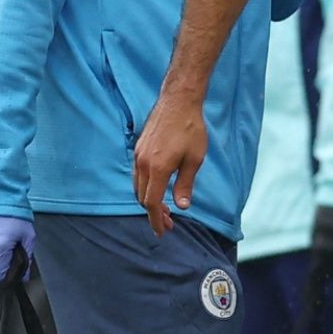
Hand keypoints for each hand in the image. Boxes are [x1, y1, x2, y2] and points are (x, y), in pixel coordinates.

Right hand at [131, 99, 207, 235]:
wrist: (178, 102)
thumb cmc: (190, 129)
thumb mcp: (194, 160)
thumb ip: (185, 184)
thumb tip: (182, 206)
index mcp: (157, 168)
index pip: (152, 203)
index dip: (157, 220)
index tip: (163, 232)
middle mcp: (143, 164)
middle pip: (142, 198)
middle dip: (154, 214)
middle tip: (169, 223)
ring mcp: (138, 155)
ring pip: (138, 187)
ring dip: (149, 201)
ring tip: (165, 209)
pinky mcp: (139, 148)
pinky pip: (138, 175)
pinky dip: (145, 187)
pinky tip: (157, 188)